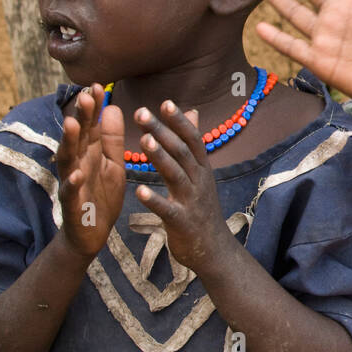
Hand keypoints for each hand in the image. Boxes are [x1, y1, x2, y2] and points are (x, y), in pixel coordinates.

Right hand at [56, 84, 124, 257]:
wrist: (92, 233)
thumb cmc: (101, 195)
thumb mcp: (112, 163)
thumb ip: (111, 139)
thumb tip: (112, 106)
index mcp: (89, 153)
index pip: (89, 126)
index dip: (92, 108)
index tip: (98, 85)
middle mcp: (77, 163)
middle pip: (77, 137)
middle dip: (80, 116)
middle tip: (86, 95)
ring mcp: (72, 183)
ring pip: (67, 159)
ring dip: (68, 141)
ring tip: (71, 124)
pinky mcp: (72, 204)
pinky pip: (70, 192)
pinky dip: (72, 182)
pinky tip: (76, 173)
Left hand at [132, 102, 235, 273]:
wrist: (213, 249)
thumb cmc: (201, 210)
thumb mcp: (201, 175)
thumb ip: (192, 144)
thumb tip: (192, 112)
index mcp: (202, 169)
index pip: (193, 139)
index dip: (179, 121)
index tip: (164, 102)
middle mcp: (199, 181)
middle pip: (182, 152)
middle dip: (162, 131)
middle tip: (142, 113)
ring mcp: (192, 201)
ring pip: (176, 175)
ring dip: (161, 157)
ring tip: (144, 141)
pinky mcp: (182, 222)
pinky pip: (167, 209)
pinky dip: (154, 200)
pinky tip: (139, 191)